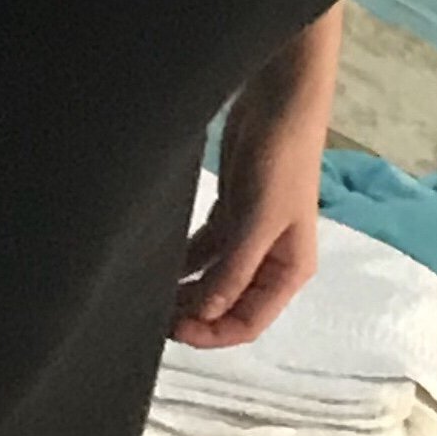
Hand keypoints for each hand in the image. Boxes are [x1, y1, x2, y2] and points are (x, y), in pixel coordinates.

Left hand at [171, 88, 320, 348]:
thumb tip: (207, 315)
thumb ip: (233, 271)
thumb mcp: (259, 221)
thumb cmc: (281, 163)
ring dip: (186, 289)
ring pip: (212, 277)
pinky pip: (202, 248)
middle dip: (195, 314)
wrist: (280, 102)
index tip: (174, 331)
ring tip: (148, 293)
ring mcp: (248, 236)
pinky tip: (156, 264)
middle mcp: (269, 259)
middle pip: (227, 304)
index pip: (249, 321)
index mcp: (288, 270)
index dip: (213, 333)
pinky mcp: (230, 211)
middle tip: (151, 314)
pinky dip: (183, 260)